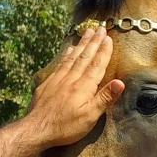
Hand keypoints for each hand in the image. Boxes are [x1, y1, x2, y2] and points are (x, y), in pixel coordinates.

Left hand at [26, 26, 123, 146]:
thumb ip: (104, 98)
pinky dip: (67, 53)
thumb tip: (120, 82)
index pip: (97, 65)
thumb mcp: (90, 117)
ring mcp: (58, 79)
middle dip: (94, 42)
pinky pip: (60, 63)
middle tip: (100, 28)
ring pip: (72, 57)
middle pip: (85, 57)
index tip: (109, 38)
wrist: (37, 129)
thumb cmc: (67, 126)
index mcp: (84, 87)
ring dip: (81, 44)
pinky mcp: (48, 82)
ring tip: (87, 32)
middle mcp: (71, 78)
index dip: (103, 51)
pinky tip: (69, 49)